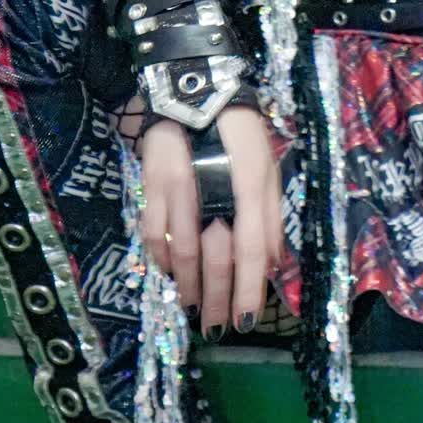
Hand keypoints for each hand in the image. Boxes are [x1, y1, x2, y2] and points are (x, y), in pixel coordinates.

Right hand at [138, 105, 283, 337]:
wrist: (195, 93)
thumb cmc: (241, 133)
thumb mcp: (268, 170)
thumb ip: (270, 217)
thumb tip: (272, 263)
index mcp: (249, 189)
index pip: (250, 252)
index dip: (249, 290)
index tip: (247, 320)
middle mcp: (213, 195)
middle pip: (214, 260)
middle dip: (218, 300)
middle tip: (218, 329)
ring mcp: (177, 193)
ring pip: (181, 253)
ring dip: (188, 288)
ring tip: (194, 310)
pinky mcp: (151, 188)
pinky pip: (152, 235)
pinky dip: (161, 261)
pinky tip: (169, 277)